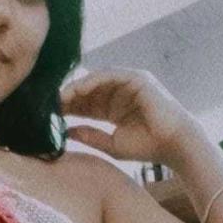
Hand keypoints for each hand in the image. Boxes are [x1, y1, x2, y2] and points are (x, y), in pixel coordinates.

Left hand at [60, 68, 202, 165]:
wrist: (174, 144)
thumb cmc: (147, 147)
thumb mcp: (111, 144)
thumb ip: (89, 136)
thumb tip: (64, 133)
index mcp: (113, 108)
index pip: (85, 104)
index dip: (68, 108)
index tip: (49, 114)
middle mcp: (120, 93)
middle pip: (88, 90)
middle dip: (69, 97)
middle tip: (48, 103)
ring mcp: (129, 83)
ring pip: (96, 81)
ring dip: (77, 87)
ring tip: (60, 97)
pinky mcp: (137, 78)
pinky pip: (110, 75)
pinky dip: (93, 80)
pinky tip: (78, 89)